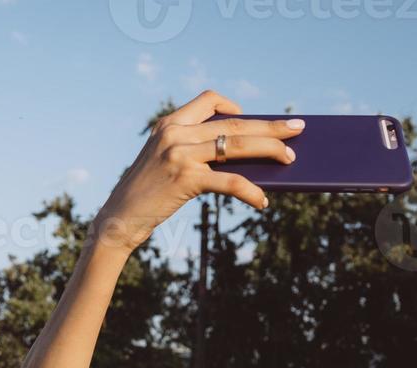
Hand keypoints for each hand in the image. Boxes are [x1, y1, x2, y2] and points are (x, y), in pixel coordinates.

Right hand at [90, 90, 302, 253]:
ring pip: (237, 146)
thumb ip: (193, 151)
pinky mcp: (185, 179)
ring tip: (290, 159)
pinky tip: (262, 201)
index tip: (249, 116)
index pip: (209, 100)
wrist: (119, 219)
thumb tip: (244, 156)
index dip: (233, 106)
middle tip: (298, 129)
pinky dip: (250, 191)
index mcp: (169, 123)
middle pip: (233, 123)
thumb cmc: (147, 195)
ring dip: (270, 151)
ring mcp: (179, 154)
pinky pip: (229, 181)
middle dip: (270, 127)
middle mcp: (175, 133)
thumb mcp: (164, 162)